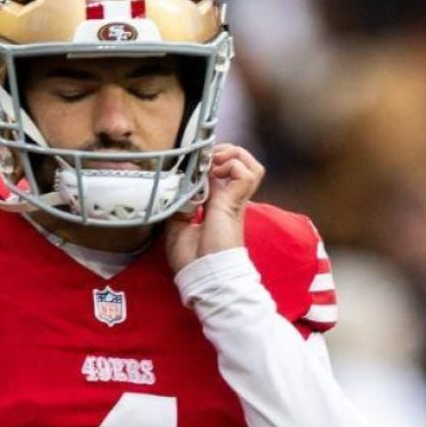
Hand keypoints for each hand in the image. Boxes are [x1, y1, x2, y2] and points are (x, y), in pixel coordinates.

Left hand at [166, 143, 263, 272]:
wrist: (204, 274)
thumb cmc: (192, 260)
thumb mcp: (176, 228)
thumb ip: (179, 206)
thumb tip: (179, 186)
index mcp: (214, 205)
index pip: (220, 172)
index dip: (208, 160)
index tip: (192, 161)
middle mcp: (227, 199)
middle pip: (239, 162)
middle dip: (221, 152)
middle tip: (204, 158)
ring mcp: (234, 200)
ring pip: (249, 164)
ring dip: (231, 155)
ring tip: (214, 162)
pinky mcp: (237, 202)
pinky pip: (248, 172)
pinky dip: (232, 164)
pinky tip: (216, 171)